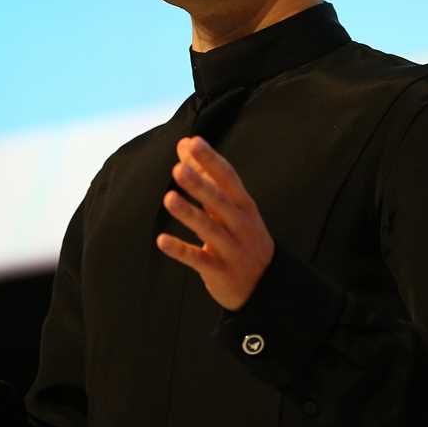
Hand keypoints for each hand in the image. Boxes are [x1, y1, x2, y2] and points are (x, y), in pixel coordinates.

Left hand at [157, 136, 274, 310]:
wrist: (266, 284)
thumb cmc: (242, 235)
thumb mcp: (231, 206)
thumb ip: (207, 177)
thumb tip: (185, 143)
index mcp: (244, 205)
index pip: (228, 178)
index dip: (211, 160)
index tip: (193, 142)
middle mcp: (240, 224)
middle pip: (219, 201)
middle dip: (200, 185)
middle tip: (178, 169)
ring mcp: (231, 249)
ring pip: (209, 229)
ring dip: (189, 214)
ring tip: (168, 198)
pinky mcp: (220, 271)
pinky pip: (198, 259)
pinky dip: (180, 250)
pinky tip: (161, 240)